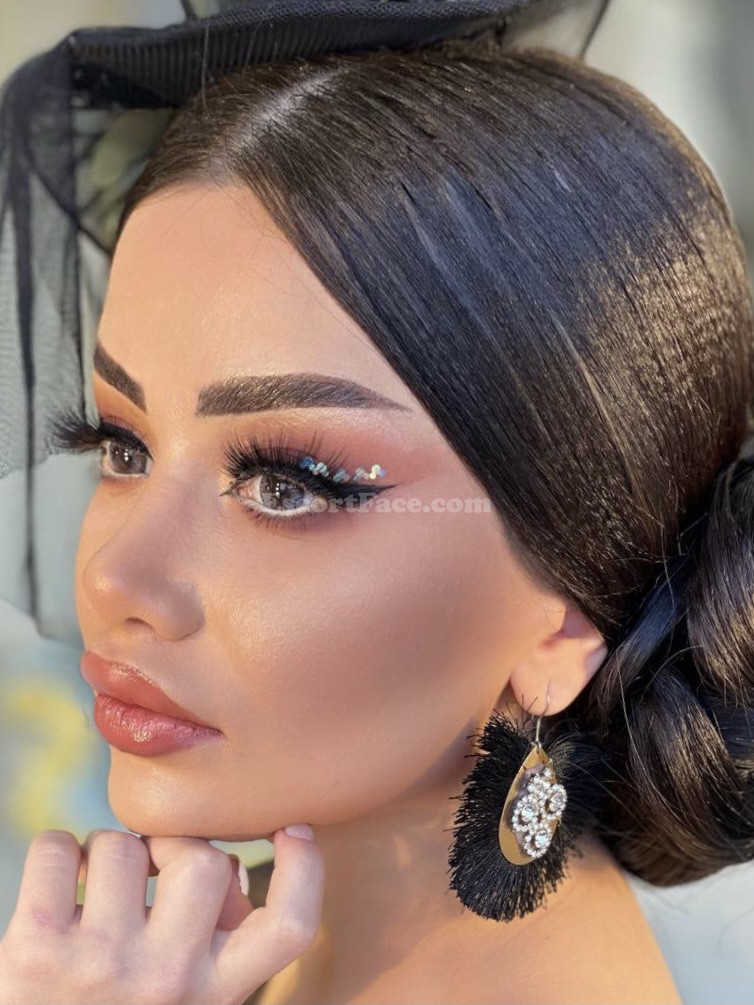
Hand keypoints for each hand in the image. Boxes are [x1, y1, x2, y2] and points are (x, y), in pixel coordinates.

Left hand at [0, 825, 323, 1003]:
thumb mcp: (189, 998)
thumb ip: (219, 941)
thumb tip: (231, 869)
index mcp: (215, 995)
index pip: (288, 928)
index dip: (304, 867)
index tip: (294, 828)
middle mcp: (166, 980)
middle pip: (203, 861)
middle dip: (173, 849)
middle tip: (151, 872)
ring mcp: (100, 963)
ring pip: (121, 845)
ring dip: (106, 855)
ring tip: (96, 897)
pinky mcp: (34, 947)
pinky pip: (56, 847)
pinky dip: (55, 854)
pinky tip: (57, 891)